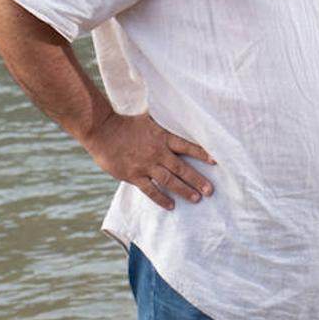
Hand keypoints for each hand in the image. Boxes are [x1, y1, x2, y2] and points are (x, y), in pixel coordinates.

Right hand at [82, 112, 215, 210]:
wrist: (102, 130)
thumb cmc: (126, 123)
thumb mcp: (149, 118)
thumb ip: (164, 122)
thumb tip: (179, 113)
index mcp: (162, 137)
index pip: (187, 146)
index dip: (202, 153)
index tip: (216, 161)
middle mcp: (157, 152)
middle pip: (181, 168)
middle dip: (197, 179)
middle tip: (211, 190)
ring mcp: (145, 165)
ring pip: (169, 181)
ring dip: (184, 190)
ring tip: (197, 198)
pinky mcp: (133, 176)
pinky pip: (150, 190)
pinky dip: (161, 199)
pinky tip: (171, 206)